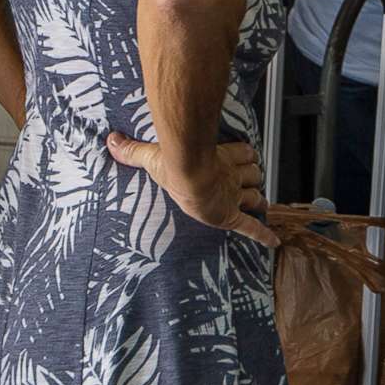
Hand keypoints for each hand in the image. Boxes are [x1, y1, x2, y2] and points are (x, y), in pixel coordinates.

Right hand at [106, 134, 274, 248]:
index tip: (248, 157)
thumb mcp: (151, 156)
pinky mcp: (231, 216)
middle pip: (252, 174)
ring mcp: (232, 196)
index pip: (242, 154)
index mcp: (218, 160)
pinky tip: (274, 243)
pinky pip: (252, 227)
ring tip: (260, 204)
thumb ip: (133, 150)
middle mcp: (229, 177)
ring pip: (255, 194)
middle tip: (251, 182)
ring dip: (257, 199)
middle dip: (253, 177)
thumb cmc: (173, 164)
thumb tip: (111, 140)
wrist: (187, 176)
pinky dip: (264, 235)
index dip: (245, 156)